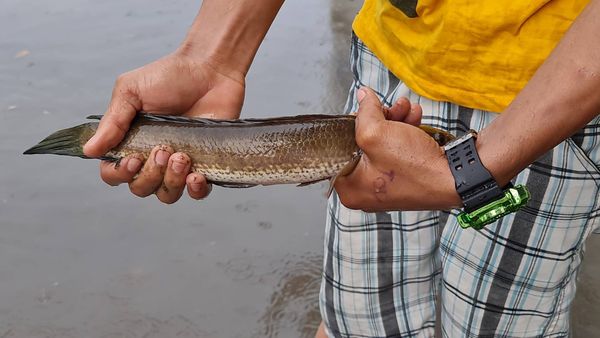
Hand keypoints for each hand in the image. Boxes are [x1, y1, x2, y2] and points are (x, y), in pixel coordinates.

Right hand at [83, 52, 244, 203]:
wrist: (210, 69)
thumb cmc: (169, 76)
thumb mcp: (132, 91)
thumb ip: (113, 122)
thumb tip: (89, 150)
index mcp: (130, 142)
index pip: (113, 173)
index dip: (119, 173)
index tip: (133, 159)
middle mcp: (153, 158)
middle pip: (140, 188)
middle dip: (150, 175)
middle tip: (163, 149)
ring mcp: (180, 164)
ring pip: (167, 195)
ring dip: (171, 182)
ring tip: (182, 157)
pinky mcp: (206, 165)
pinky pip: (198, 194)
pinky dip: (195, 191)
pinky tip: (196, 176)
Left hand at [334, 87, 460, 211]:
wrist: (457, 177)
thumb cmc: (415, 167)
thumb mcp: (377, 133)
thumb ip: (364, 112)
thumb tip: (361, 96)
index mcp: (350, 189)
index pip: (339, 150)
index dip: (352, 126)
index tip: (364, 112)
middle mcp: (366, 191)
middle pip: (362, 144)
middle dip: (379, 119)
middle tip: (390, 107)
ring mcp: (388, 186)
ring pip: (383, 143)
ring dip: (396, 121)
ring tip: (408, 109)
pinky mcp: (406, 179)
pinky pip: (399, 150)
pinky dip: (407, 132)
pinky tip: (416, 118)